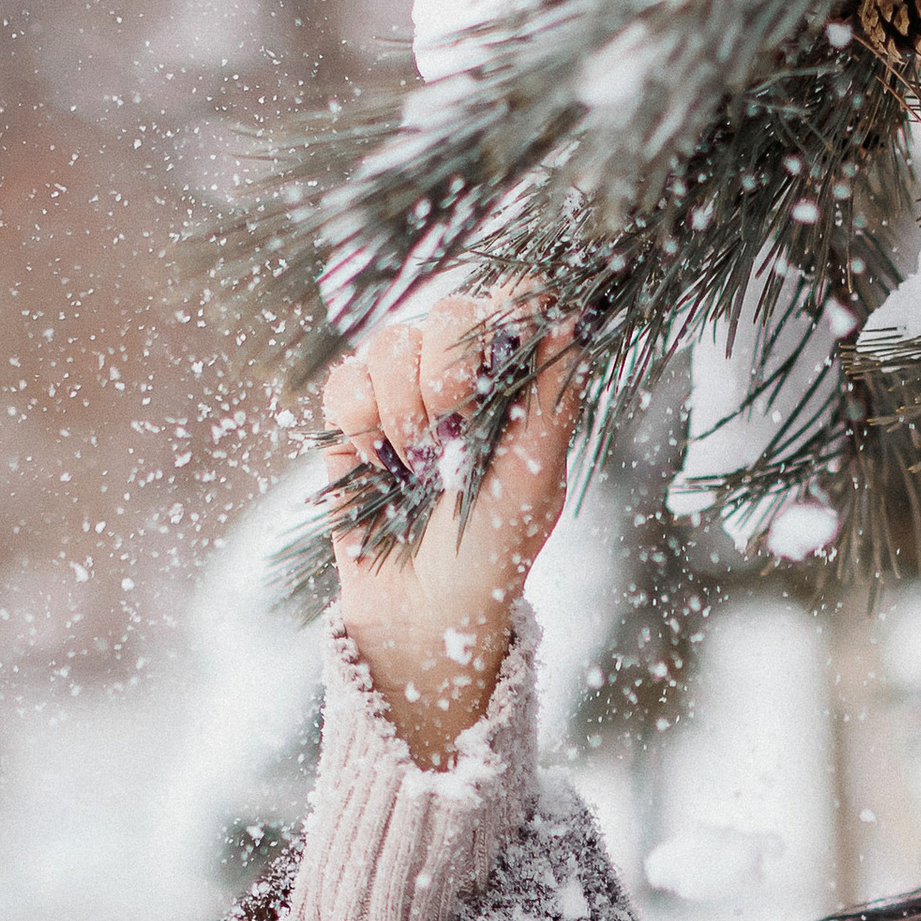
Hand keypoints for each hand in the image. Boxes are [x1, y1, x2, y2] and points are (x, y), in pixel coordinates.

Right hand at [322, 287, 583, 766]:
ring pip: (389, 340)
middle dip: (443, 371)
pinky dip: (359, 421)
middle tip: (447, 432)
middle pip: (448, 310)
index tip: (494, 359)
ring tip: (416, 467)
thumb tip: (574, 316)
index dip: (504, 313)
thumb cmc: (490, 556)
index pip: (516, 304)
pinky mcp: (353, 421)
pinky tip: (378, 463)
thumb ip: (550, 397)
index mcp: (520, 388)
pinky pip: (346, 380)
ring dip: (400, 407)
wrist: (420, 616)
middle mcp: (465, 381)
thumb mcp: (534, 481)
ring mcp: (405, 396)